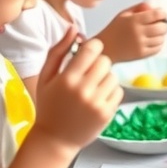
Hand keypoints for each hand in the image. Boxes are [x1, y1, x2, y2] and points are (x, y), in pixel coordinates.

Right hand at [34, 30, 122, 155]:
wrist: (55, 139)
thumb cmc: (49, 105)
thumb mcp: (46, 77)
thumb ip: (58, 50)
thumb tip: (74, 28)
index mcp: (67, 78)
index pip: (92, 49)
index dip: (93, 47)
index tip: (89, 53)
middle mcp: (84, 90)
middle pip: (105, 61)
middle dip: (98, 63)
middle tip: (89, 73)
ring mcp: (97, 103)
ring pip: (113, 76)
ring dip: (105, 78)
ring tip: (93, 87)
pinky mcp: (107, 113)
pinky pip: (118, 91)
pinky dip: (111, 92)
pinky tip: (98, 98)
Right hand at [97, 3, 166, 61]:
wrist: (105, 48)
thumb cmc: (115, 29)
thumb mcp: (124, 14)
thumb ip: (140, 8)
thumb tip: (156, 8)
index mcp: (134, 20)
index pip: (156, 15)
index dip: (162, 13)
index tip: (162, 14)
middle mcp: (138, 32)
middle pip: (162, 28)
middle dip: (163, 24)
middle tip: (158, 24)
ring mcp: (141, 44)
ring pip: (161, 38)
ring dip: (160, 35)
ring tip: (153, 33)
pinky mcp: (142, 54)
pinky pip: (158, 48)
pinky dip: (158, 44)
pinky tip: (151, 41)